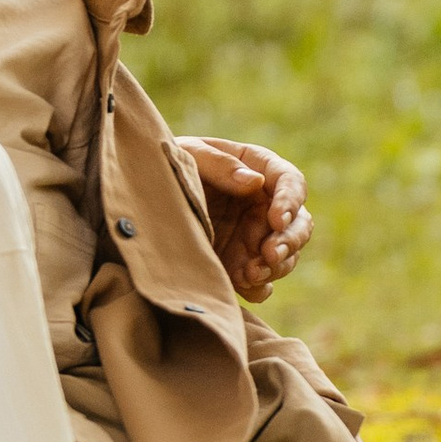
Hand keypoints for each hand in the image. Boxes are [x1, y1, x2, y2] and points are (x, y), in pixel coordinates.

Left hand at [182, 137, 312, 300]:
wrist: (143, 197)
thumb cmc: (168, 163)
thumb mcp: (189, 154)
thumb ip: (219, 165)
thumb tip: (254, 182)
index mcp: (258, 169)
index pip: (291, 182)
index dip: (290, 201)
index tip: (276, 219)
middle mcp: (264, 204)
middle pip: (298, 224)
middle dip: (289, 241)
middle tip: (269, 254)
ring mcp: (255, 236)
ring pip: (286, 256)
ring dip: (274, 267)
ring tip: (248, 274)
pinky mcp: (242, 263)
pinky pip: (263, 282)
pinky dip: (258, 287)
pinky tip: (242, 285)